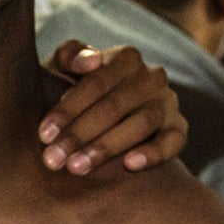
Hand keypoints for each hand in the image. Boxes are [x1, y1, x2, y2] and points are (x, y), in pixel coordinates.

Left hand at [38, 41, 185, 174]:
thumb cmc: (75, 91)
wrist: (101, 117)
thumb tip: (90, 61)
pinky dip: (155, 153)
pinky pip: (173, 141)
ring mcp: (168, 103)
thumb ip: (69, 56)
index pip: (96, 82)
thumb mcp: (64, 69)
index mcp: (125, 58)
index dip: (68, 109)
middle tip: (53, 159)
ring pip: (141, 124)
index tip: (44, 134)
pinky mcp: (179, 129)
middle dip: (79, 134)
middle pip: (114, 106)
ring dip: (107, 147)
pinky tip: (130, 165)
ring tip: (77, 167)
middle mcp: (152, 77)